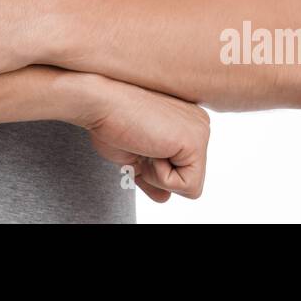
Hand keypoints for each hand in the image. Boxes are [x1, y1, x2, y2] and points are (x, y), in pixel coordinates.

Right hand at [81, 75, 209, 202]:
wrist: (99, 103)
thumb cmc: (110, 123)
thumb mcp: (134, 155)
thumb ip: (153, 174)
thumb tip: (165, 198)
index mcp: (187, 122)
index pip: (183, 168)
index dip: (154, 169)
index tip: (137, 144)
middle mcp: (199, 123)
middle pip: (190, 178)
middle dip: (158, 173)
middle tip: (139, 146)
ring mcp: (200, 131)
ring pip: (191, 185)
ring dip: (158, 176)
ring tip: (144, 146)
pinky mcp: (195, 142)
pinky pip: (188, 186)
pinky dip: (161, 178)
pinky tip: (149, 148)